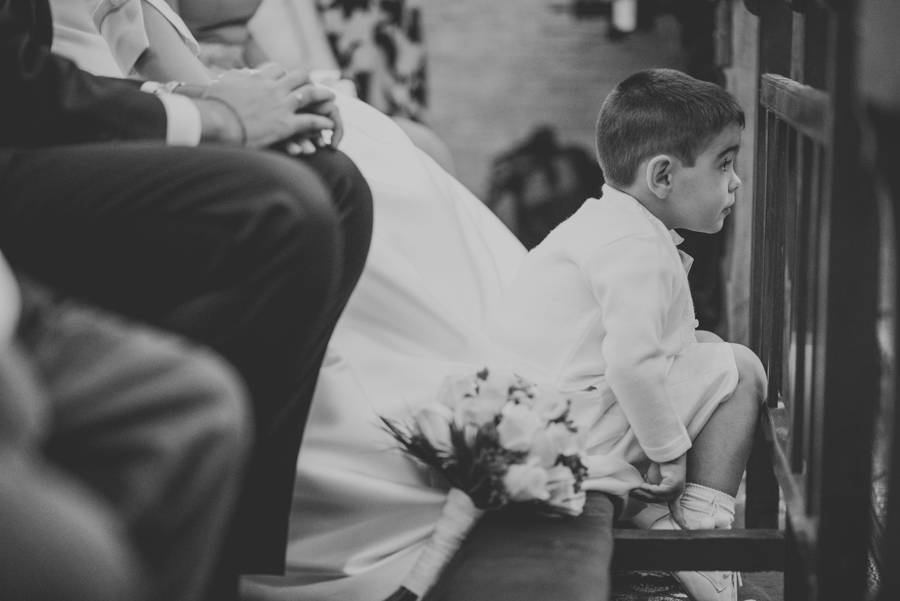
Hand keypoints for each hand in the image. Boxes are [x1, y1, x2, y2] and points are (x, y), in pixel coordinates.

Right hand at [202, 64, 334, 147]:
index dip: (283, 74)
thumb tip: (216, 77)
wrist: (217, 122)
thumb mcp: (216, 87)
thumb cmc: (211, 107)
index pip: (275, 70)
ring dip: (322, 95)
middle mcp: (273, 88)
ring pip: (310, 94)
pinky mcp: (286, 125)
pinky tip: (329, 126)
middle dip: (308, 80)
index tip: (287, 78)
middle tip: (314, 85)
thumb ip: (224, 82)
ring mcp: (281, 105)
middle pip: (298, 76)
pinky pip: (311, 121)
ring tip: (332, 98)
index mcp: (256, 79)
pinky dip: (322, 122)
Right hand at [629, 454, 688, 529]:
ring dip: (645, 493)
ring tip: (634, 488)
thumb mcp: (653, 480)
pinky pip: (660, 491)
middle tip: (632, 492)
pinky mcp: (675, 484)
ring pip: (658, 497)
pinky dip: (650, 489)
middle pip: (658, 501)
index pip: (676, 509)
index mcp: (674, 493)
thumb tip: (637, 495)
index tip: (685, 528)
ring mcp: (677, 489)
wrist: (665, 451)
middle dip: (644, 498)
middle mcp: (677, 492)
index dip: (680, 519)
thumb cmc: (659, 464)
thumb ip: (649, 489)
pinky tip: (643, 485)